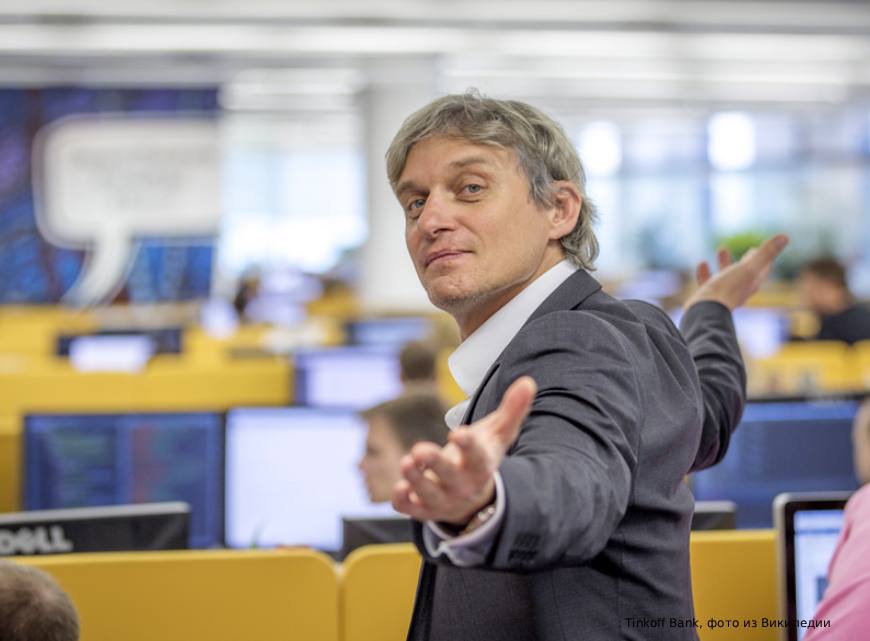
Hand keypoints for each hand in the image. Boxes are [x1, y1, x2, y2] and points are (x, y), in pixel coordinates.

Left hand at [391, 376, 536, 526]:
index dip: (468, 446)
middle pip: (450, 477)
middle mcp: (463, 485)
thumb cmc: (483, 455)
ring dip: (416, 481)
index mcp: (481, 466)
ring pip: (429, 495)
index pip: (477, 457)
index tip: (458, 433)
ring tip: (406, 462)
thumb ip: (512, 409)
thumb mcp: (498, 434)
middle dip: (435, 464)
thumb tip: (528, 382)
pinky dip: (404, 502)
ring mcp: (443, 499)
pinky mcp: (424, 508)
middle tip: (419, 449)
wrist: (475, 498)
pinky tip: (398, 489)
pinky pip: (412, 509)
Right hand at [684, 234, 788, 311]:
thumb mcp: (750, 267)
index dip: (765, 259)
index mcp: (752, 283)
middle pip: (746, 272)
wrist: (707, 309)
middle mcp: (739, 289)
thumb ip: (766, 252)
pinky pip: (708, 281)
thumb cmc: (729, 288)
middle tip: (751, 250)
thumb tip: (785, 236)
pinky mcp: (708, 296)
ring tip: (722, 248)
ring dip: (725, 262)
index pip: (762, 269)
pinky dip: (707, 271)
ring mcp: (723, 293)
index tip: (766, 250)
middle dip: (748, 260)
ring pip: (726, 275)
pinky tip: (702, 263)